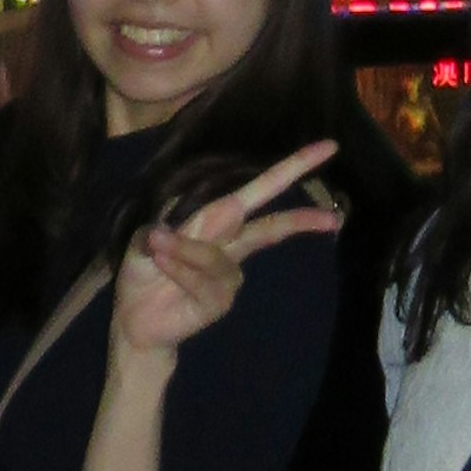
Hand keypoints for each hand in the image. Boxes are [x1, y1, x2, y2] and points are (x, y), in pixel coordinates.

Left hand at [109, 135, 343, 368]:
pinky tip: (163, 271)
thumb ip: (161, 232)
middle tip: (335, 215)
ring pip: (217, 255)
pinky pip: (204, 278)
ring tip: (156, 251)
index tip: (326, 150)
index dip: (291, 169)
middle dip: (301, 217)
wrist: (135, 321)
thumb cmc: (144, 272)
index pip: (260, 190)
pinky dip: (180, 269)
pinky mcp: (220, 302)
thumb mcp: (144, 241)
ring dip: (185, 252)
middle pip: (271, 227)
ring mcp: (228, 276)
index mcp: (218, 219)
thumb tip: (168, 230)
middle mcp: (230, 244)